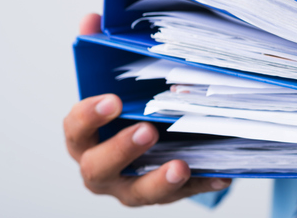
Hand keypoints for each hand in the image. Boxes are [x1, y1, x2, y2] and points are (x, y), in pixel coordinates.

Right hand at [65, 14, 230, 205]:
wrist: (147, 145)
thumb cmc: (127, 113)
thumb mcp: (115, 84)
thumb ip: (101, 54)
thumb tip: (93, 20)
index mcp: (85, 140)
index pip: (76, 130)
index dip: (90, 116)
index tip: (113, 100)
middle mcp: (102, 169)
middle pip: (99, 168)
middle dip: (122, 149)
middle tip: (147, 130)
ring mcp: (131, 186)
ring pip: (139, 192)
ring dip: (160, 180)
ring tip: (180, 165)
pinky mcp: (163, 195)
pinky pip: (182, 195)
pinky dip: (201, 184)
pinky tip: (220, 174)